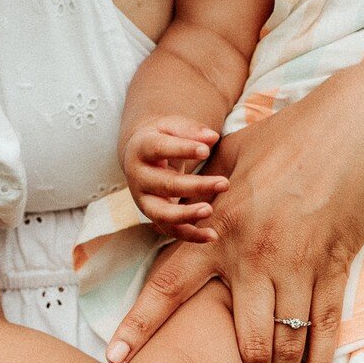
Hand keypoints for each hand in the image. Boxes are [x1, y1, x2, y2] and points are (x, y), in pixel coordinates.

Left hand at [105, 77, 363, 362]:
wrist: (354, 126)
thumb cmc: (287, 135)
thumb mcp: (228, 152)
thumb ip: (197, 179)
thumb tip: (167, 184)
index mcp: (217, 228)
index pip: (168, 286)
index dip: (140, 326)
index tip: (118, 361)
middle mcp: (252, 255)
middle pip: (237, 341)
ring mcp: (297, 264)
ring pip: (282, 345)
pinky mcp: (334, 266)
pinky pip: (324, 327)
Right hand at [121, 116, 230, 243]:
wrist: (140, 156)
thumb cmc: (163, 137)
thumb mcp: (172, 127)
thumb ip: (191, 131)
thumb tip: (212, 138)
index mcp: (141, 149)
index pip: (159, 149)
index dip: (182, 149)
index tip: (206, 151)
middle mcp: (138, 177)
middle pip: (166, 185)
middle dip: (196, 186)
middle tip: (224, 183)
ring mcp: (143, 200)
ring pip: (163, 214)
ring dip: (187, 215)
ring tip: (210, 210)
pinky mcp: (154, 216)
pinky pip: (171, 230)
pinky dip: (191, 236)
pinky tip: (212, 236)